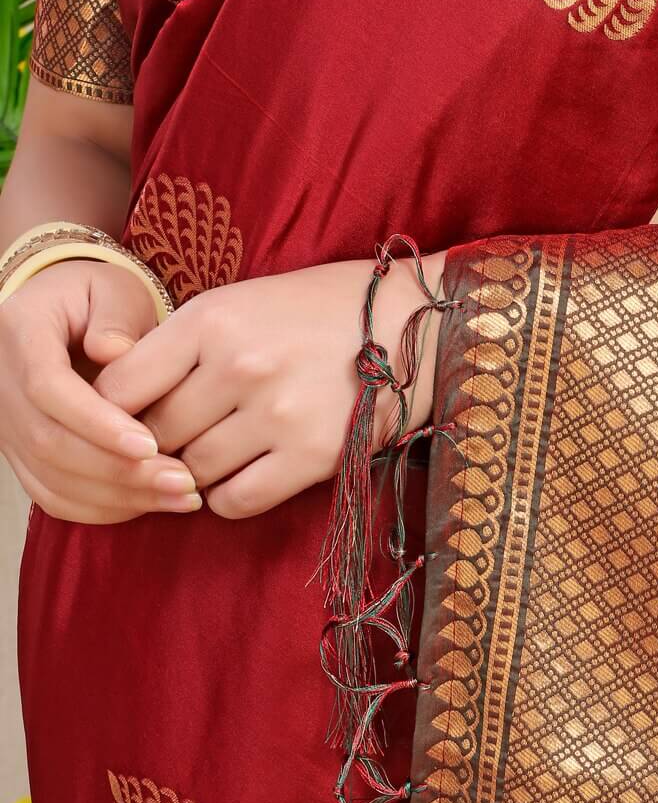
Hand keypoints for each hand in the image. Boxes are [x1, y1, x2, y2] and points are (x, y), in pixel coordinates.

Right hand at [0, 259, 199, 523]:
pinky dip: (102, 509)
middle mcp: (2, 386)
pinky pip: (53, 496)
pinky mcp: (22, 455)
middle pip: (49, 443)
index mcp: (20, 335)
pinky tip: (152, 503)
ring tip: (181, 496)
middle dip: (119, 471)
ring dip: (118, 496)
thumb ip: (115, 316)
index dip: (96, 422)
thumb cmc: (96, 299)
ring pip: (51, 479)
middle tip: (181, 480)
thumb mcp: (111, 288)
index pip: (47, 388)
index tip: (150, 443)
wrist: (62, 315)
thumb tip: (113, 352)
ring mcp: (8, 426)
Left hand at [93, 253, 447, 519]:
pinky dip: (229, 496)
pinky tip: (244, 473)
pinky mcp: (313, 456)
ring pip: (193, 470)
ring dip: (196, 470)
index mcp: (213, 318)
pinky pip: (236, 500)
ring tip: (219, 449)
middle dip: (156, 444)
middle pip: (155, 435)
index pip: (120, 387)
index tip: (130, 417)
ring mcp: (277, 414)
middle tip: (176, 439)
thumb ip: (171, 339)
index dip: (112, 412)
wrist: (411, 324)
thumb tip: (100, 367)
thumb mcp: (238, 301)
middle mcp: (240, 366)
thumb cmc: (315, 310)